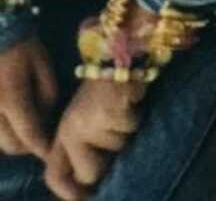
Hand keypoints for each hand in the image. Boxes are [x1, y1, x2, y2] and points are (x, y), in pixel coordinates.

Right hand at [0, 38, 57, 159]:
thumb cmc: (22, 46)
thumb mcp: (43, 65)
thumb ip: (48, 95)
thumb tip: (45, 120)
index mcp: (12, 98)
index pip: (29, 135)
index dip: (42, 147)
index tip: (52, 152)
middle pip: (11, 145)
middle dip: (28, 146)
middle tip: (40, 138)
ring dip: (13, 141)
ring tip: (25, 128)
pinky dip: (2, 132)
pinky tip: (10, 121)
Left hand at [44, 78, 144, 200]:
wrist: (117, 54)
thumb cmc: (104, 92)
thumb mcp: (87, 120)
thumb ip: (83, 149)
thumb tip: (89, 181)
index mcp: (63, 133)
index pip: (55, 175)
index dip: (70, 192)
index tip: (86, 197)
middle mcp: (72, 130)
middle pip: (91, 173)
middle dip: (109, 158)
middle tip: (114, 132)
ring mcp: (90, 122)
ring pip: (118, 147)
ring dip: (126, 132)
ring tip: (121, 109)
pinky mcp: (111, 111)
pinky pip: (130, 126)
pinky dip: (136, 115)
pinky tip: (130, 99)